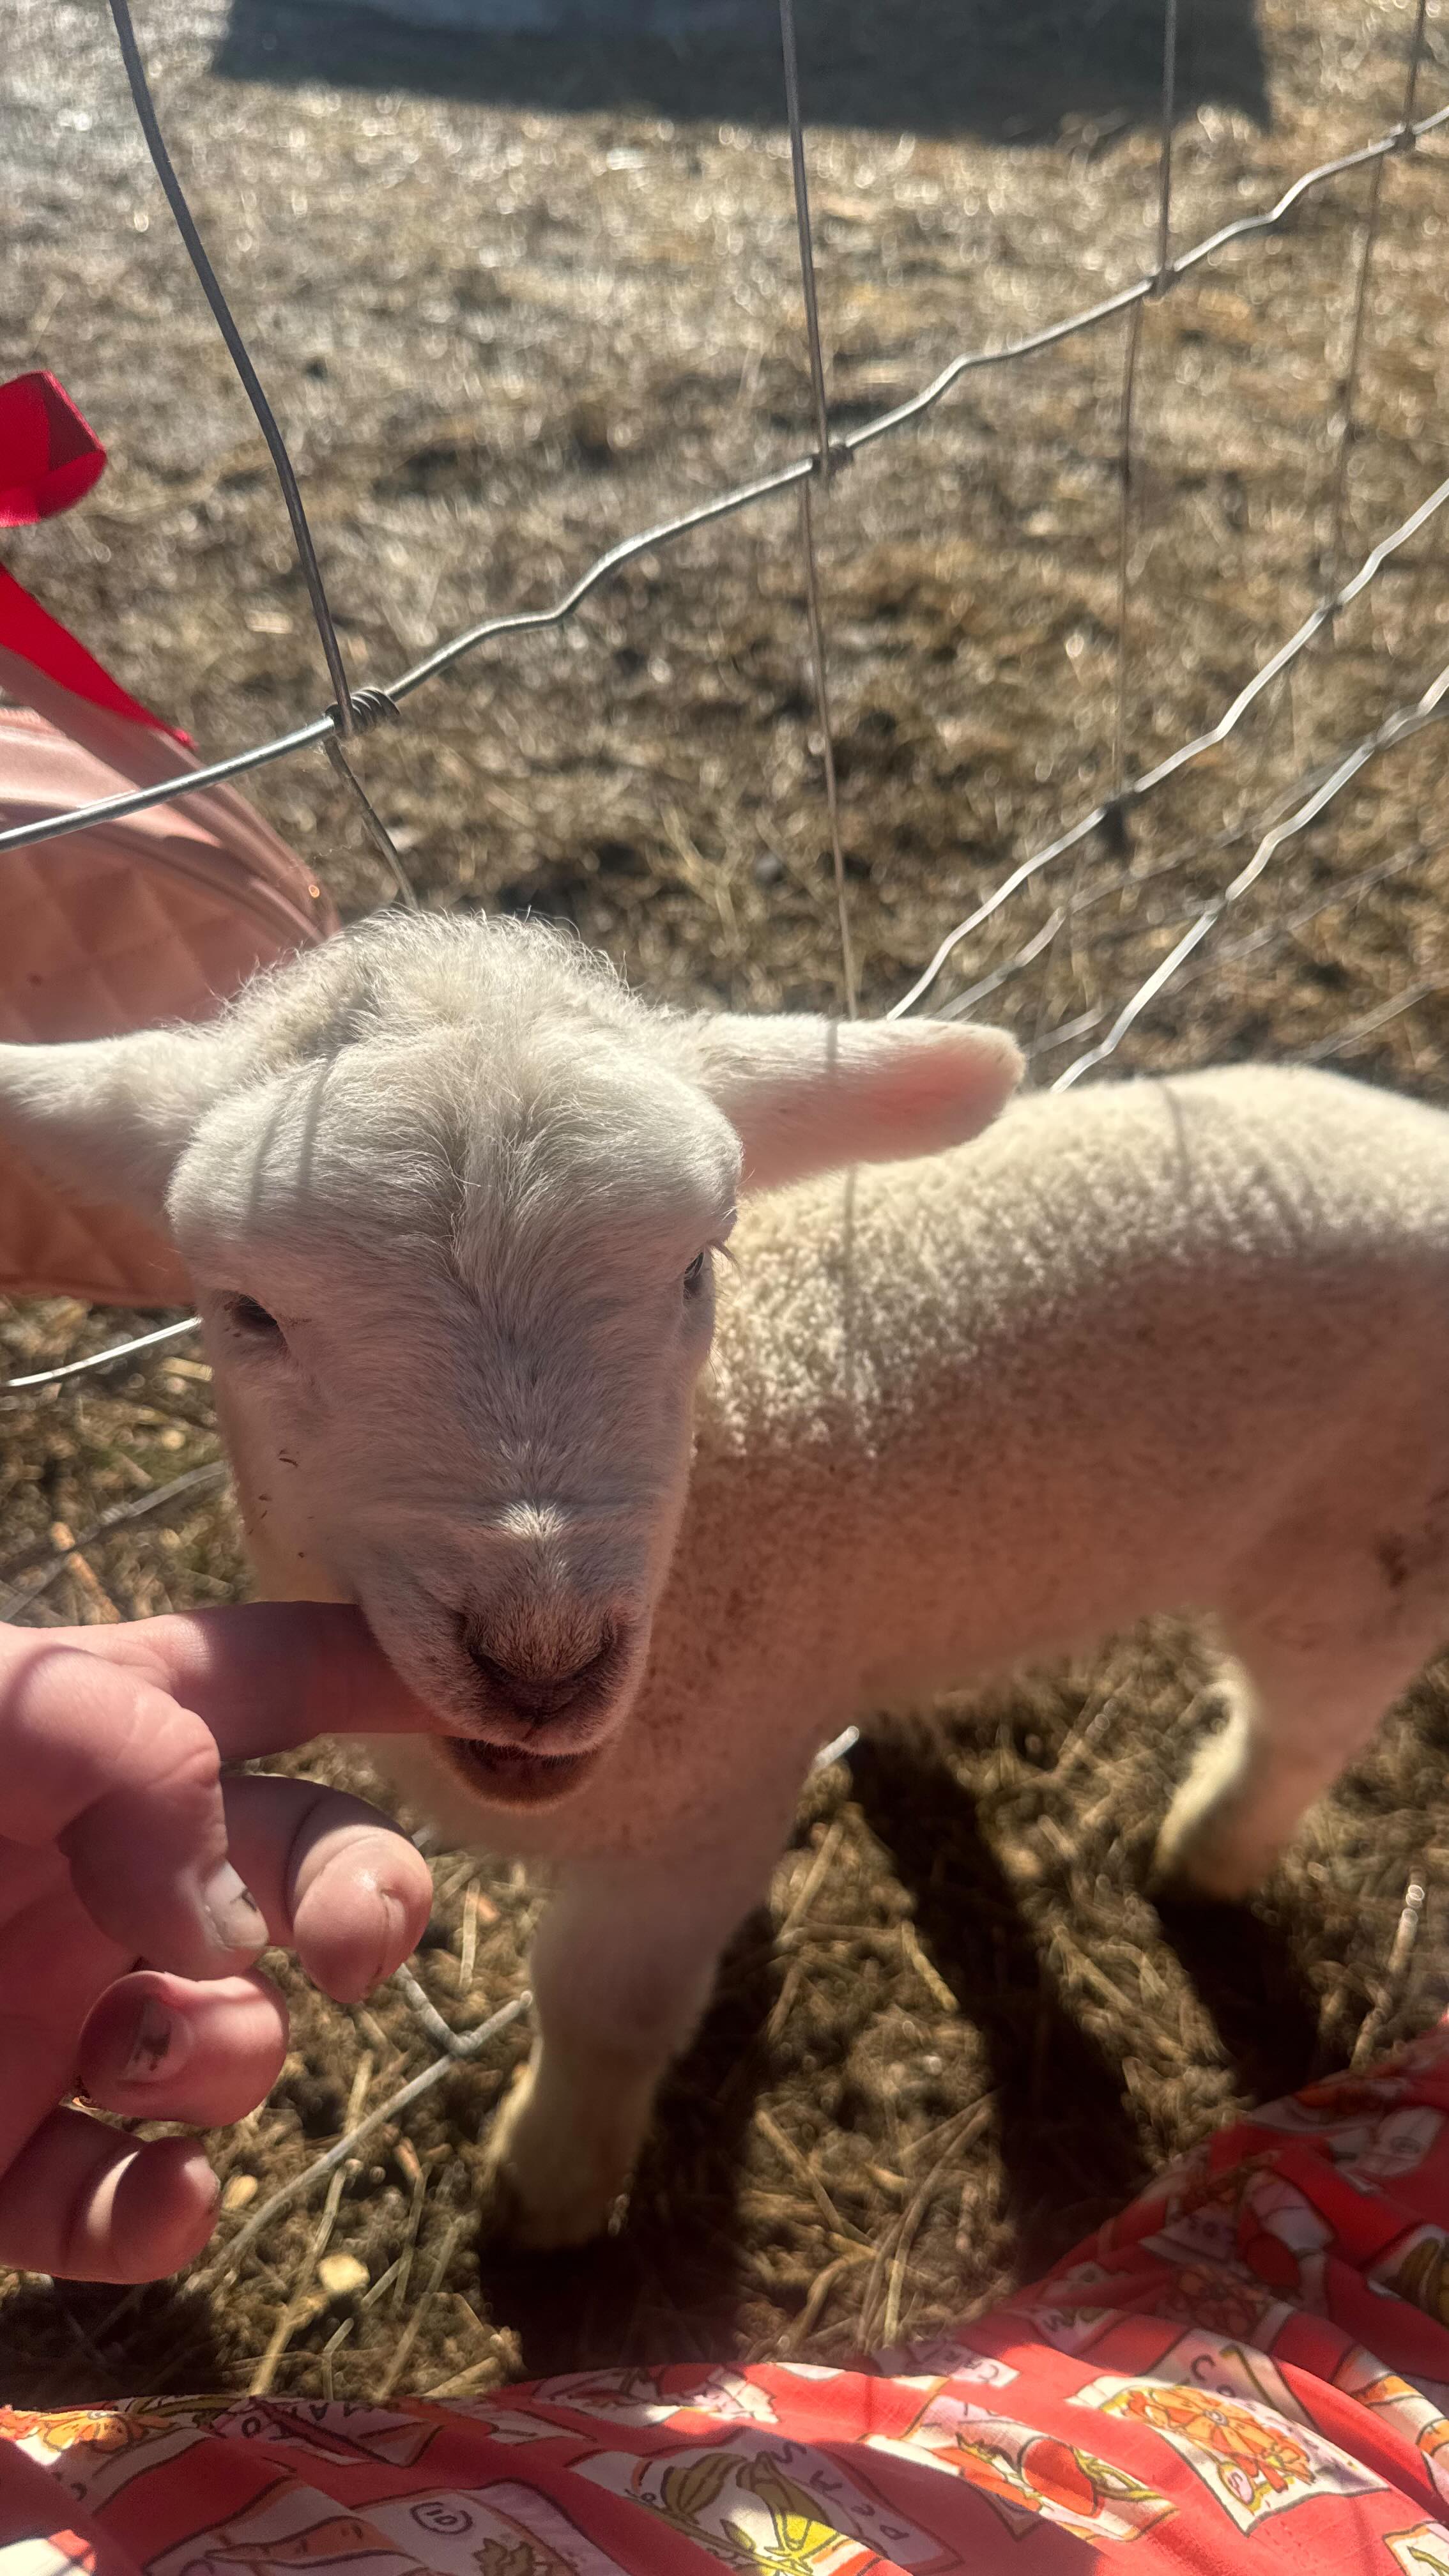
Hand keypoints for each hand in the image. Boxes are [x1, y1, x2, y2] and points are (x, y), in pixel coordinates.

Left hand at [0, 1605, 437, 2283]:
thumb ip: (133, 1753)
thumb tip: (233, 1919)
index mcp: (94, 1737)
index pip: (270, 1673)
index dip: (389, 1670)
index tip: (504, 1698)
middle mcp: (93, 1873)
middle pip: (300, 1862)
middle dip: (366, 1897)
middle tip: (358, 1951)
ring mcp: (52, 2018)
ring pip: (231, 2041)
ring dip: (226, 2055)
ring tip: (129, 2053)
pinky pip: (122, 2206)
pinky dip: (162, 2216)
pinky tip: (157, 2196)